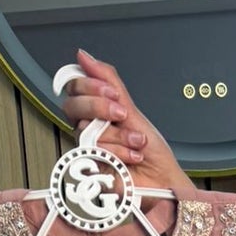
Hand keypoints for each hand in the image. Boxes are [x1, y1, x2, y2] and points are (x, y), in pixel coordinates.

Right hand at [59, 51, 190, 194]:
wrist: (164, 180)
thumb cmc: (151, 151)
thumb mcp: (132, 108)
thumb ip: (108, 81)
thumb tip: (83, 56)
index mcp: (95, 113)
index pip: (74, 88)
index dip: (89, 85)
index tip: (112, 93)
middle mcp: (88, 130)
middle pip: (72, 106)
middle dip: (100, 107)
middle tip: (122, 114)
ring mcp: (88, 150)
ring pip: (87, 130)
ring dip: (120, 135)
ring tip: (137, 143)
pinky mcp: (92, 170)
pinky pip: (95, 151)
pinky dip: (119, 153)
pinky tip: (132, 157)